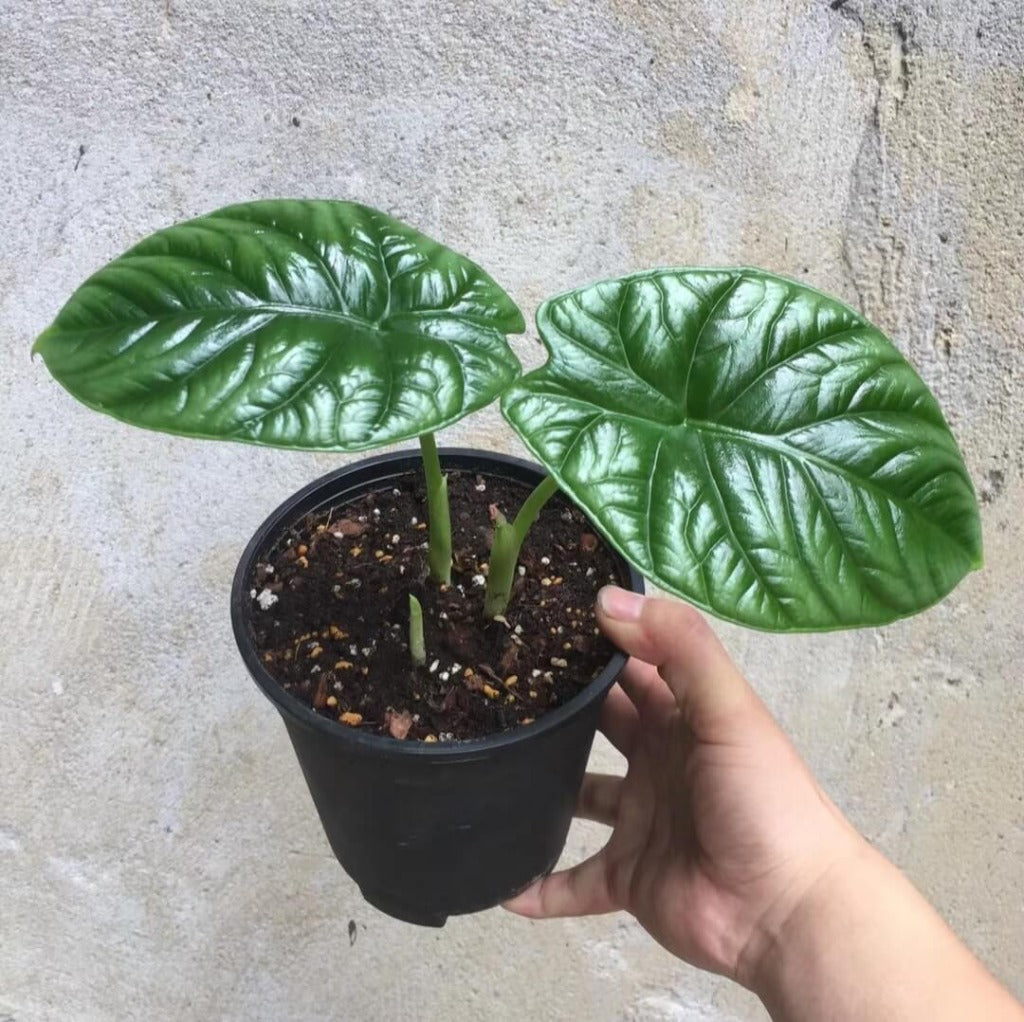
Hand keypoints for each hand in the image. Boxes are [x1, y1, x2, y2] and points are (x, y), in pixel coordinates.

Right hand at [504, 586, 861, 983]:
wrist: (787, 912)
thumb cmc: (765, 800)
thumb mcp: (729, 709)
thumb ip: (679, 648)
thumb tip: (608, 599)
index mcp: (683, 717)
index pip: (630, 668)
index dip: (591, 646)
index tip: (534, 623)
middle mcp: (658, 761)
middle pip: (598, 725)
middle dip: (557, 709)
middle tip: (496, 689)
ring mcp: (641, 820)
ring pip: (579, 798)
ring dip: (541, 790)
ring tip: (487, 770)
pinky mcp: (629, 877)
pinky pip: (576, 880)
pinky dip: (540, 885)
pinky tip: (503, 881)